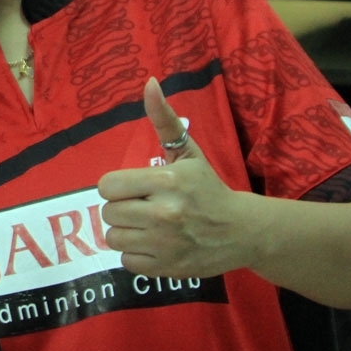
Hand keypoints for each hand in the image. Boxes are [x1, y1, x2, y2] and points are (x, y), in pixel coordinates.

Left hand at [98, 77, 248, 279]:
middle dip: (122, 208)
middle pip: (109, 213)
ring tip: (146, 225)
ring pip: (113, 238)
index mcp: (167, 181)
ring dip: (126, 231)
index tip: (133, 188)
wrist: (243, 231)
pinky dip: (135, 253)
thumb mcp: (188, 152)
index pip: (108, 186)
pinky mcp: (167, 268)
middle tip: (142, 206)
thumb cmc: (208, 188)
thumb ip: (163, 119)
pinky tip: (153, 243)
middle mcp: (165, 213)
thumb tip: (149, 82)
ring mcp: (165, 243)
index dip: (116, 187)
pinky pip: (126, 261)